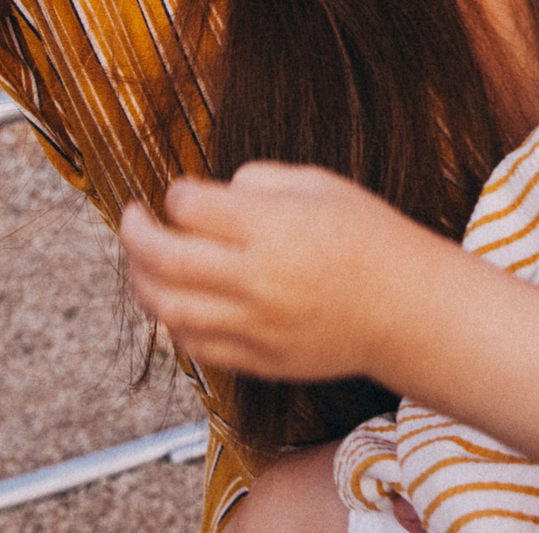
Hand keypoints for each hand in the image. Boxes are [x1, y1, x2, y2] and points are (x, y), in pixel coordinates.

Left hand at [120, 162, 450, 382]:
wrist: (407, 309)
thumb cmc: (370, 239)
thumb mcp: (321, 184)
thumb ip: (260, 180)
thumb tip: (213, 193)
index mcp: (272, 227)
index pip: (190, 206)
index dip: (177, 193)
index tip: (183, 192)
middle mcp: (256, 278)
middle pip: (164, 258)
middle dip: (134, 234)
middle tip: (131, 219)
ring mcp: (254, 324)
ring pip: (168, 308)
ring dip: (142, 283)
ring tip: (143, 263)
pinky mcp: (259, 359)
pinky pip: (195, 347)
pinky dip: (172, 325)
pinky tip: (175, 304)